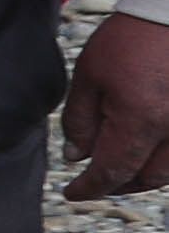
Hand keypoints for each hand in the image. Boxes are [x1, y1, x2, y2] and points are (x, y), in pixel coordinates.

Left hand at [62, 14, 168, 198]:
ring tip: (121, 172)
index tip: (72, 193)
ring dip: (145, 177)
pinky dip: (165, 162)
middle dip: (119, 186)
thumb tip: (76, 158)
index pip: (113, 171)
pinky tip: (148, 154)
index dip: (90, 188)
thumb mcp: (90, 76)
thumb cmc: (131, 39)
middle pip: (147, 178)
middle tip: (95, 183)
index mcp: (142, 120)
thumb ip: (80, 121)